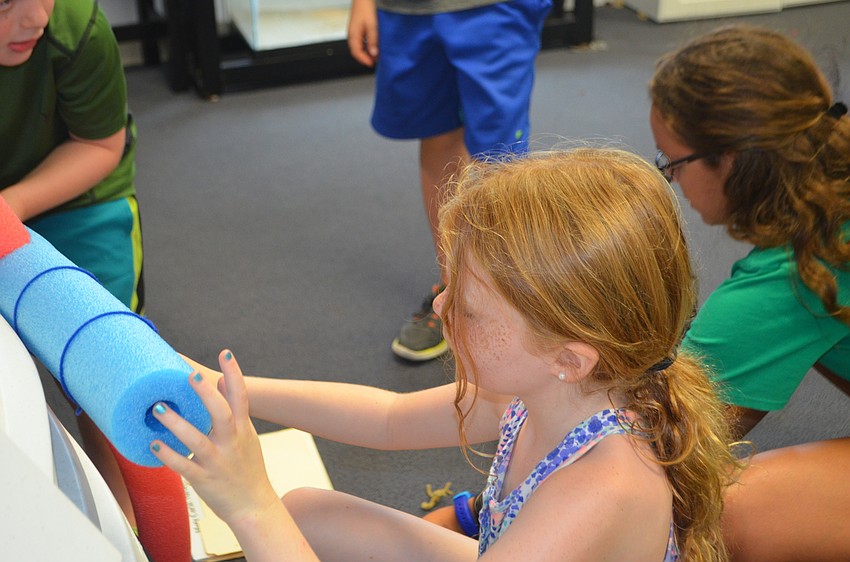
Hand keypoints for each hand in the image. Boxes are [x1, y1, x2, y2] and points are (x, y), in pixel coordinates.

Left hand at [151, 350, 279, 525]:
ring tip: (158, 408)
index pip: (241, 397)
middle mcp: (232, 443)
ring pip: (197, 440)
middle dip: (207, 395)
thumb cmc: (248, 469)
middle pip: (222, 414)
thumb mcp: (247, 437)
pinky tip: (153, 445)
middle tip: (190, 376)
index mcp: (243, 430)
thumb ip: (234, 411)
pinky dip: (168, 456)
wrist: (255, 506)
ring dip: (177, 424)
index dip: (234, 374)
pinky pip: (183, 467)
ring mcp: (218, 462)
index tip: (225, 353)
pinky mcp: (205, 480)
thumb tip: (220, 382)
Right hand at [348, 0, 377, 66]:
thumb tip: (374, 54)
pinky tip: (376, 45)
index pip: (356, 53)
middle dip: (367, 57)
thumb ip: (373, 41)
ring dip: (368, 51)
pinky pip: (363, 40)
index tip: (373, 64)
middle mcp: (352, 34)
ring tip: (377, 54)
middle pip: (358, 51)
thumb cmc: (366, 7)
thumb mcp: (372, 26)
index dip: (364, 60)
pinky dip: (369, 45)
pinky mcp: (359, 27)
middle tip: (376, 61)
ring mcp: (355, 31)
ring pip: (360, 46)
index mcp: (353, 35)